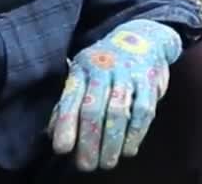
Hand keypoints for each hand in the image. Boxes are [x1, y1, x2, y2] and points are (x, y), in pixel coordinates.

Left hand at [49, 19, 181, 171]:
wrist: (143, 35)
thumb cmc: (106, 64)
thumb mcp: (83, 74)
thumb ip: (68, 103)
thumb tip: (52, 134)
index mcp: (83, 69)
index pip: (71, 99)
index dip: (65, 125)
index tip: (62, 149)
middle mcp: (103, 68)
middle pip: (93, 109)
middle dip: (89, 141)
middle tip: (87, 165)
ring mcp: (128, 73)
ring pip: (118, 111)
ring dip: (112, 142)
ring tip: (108, 162)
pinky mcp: (149, 80)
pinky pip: (143, 109)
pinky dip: (136, 133)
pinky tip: (129, 149)